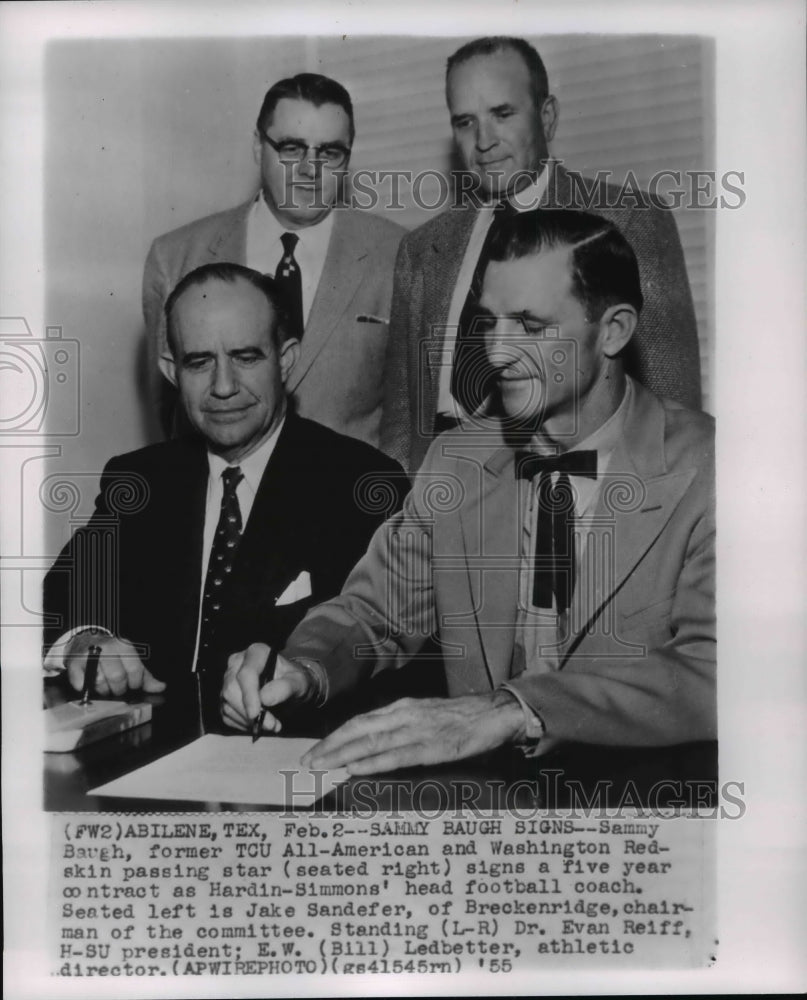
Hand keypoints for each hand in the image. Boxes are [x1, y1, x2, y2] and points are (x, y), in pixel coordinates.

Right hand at [65, 632, 165, 695]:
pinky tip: (87, 684)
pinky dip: (84, 688)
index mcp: (124, 646)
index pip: (135, 670)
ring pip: (100, 682)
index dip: (135, 683)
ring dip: (102, 690)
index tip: (131, 685)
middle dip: (119, 689)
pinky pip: (80, 682)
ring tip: (103, 685)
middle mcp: (108, 648)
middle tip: (116, 689)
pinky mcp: (74, 662)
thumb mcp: (130, 660)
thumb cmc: (111, 653)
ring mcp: (90, 654)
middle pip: (117, 678)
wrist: (85, 640)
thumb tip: (160, 687)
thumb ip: (145, 675)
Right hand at [220, 642, 311, 732]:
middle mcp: (237, 663)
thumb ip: (285, 687)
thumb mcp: (299, 682)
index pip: (246, 674)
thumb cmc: (294, 681)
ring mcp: (228, 680)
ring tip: (271, 725)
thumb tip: (265, 698)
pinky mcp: (225, 696)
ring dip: (248, 721)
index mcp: (256, 653)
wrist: (289, 688)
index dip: (249, 695)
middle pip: (231, 690)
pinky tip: (259, 724)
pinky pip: (227, 714)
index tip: (256, 714)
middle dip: (249, 712)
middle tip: (272, 725)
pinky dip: (242, 724)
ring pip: (227, 704)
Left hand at [300, 692, 525, 774]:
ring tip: (321, 766)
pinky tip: (356, 768)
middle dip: (330, 746)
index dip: (335, 736)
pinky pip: (397, 755)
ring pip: (372, 742)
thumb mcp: (425, 717)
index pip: (360, 721)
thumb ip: (402, 729)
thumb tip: (375, 747)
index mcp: (402, 708)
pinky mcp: (432, 747)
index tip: (315, 750)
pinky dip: (373, 762)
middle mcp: (405, 715)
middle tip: (306, 761)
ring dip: (343, 754)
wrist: (495, 713)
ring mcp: (418, 730)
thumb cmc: (461, 719)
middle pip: (359, 729)